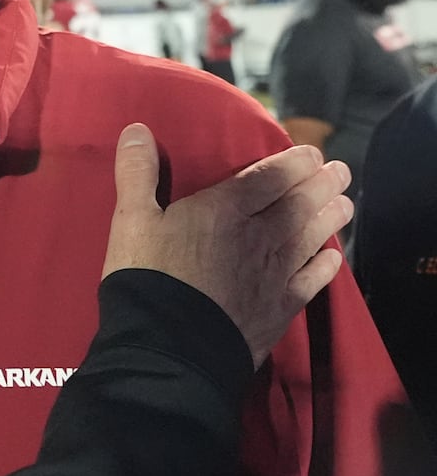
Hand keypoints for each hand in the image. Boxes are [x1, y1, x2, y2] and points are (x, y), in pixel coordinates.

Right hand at [105, 123, 349, 367]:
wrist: (170, 346)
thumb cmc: (148, 276)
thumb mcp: (131, 220)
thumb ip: (137, 173)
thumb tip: (137, 129)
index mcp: (226, 210)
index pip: (271, 177)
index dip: (295, 162)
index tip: (312, 153)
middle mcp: (260, 236)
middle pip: (300, 204)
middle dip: (323, 184)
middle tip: (340, 172)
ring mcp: (275, 274)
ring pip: (312, 237)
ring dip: (331, 218)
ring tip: (345, 204)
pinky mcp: (280, 308)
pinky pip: (312, 281)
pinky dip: (326, 266)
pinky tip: (333, 258)